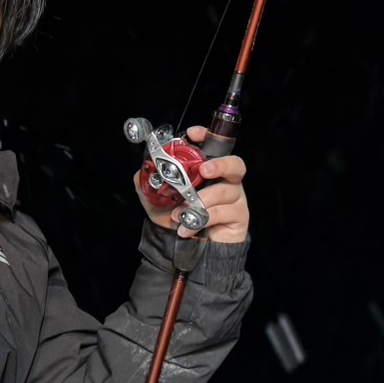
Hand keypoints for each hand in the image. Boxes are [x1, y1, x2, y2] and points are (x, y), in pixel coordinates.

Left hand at [137, 125, 250, 243]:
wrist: (183, 248)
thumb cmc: (176, 218)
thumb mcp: (156, 199)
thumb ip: (150, 182)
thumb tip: (145, 170)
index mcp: (207, 170)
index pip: (214, 147)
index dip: (206, 137)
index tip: (193, 135)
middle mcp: (225, 181)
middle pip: (235, 164)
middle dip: (220, 165)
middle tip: (204, 170)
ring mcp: (234, 199)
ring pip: (225, 191)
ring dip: (200, 201)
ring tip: (180, 214)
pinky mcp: (238, 217)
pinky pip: (223, 213)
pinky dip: (202, 220)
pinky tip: (187, 228)